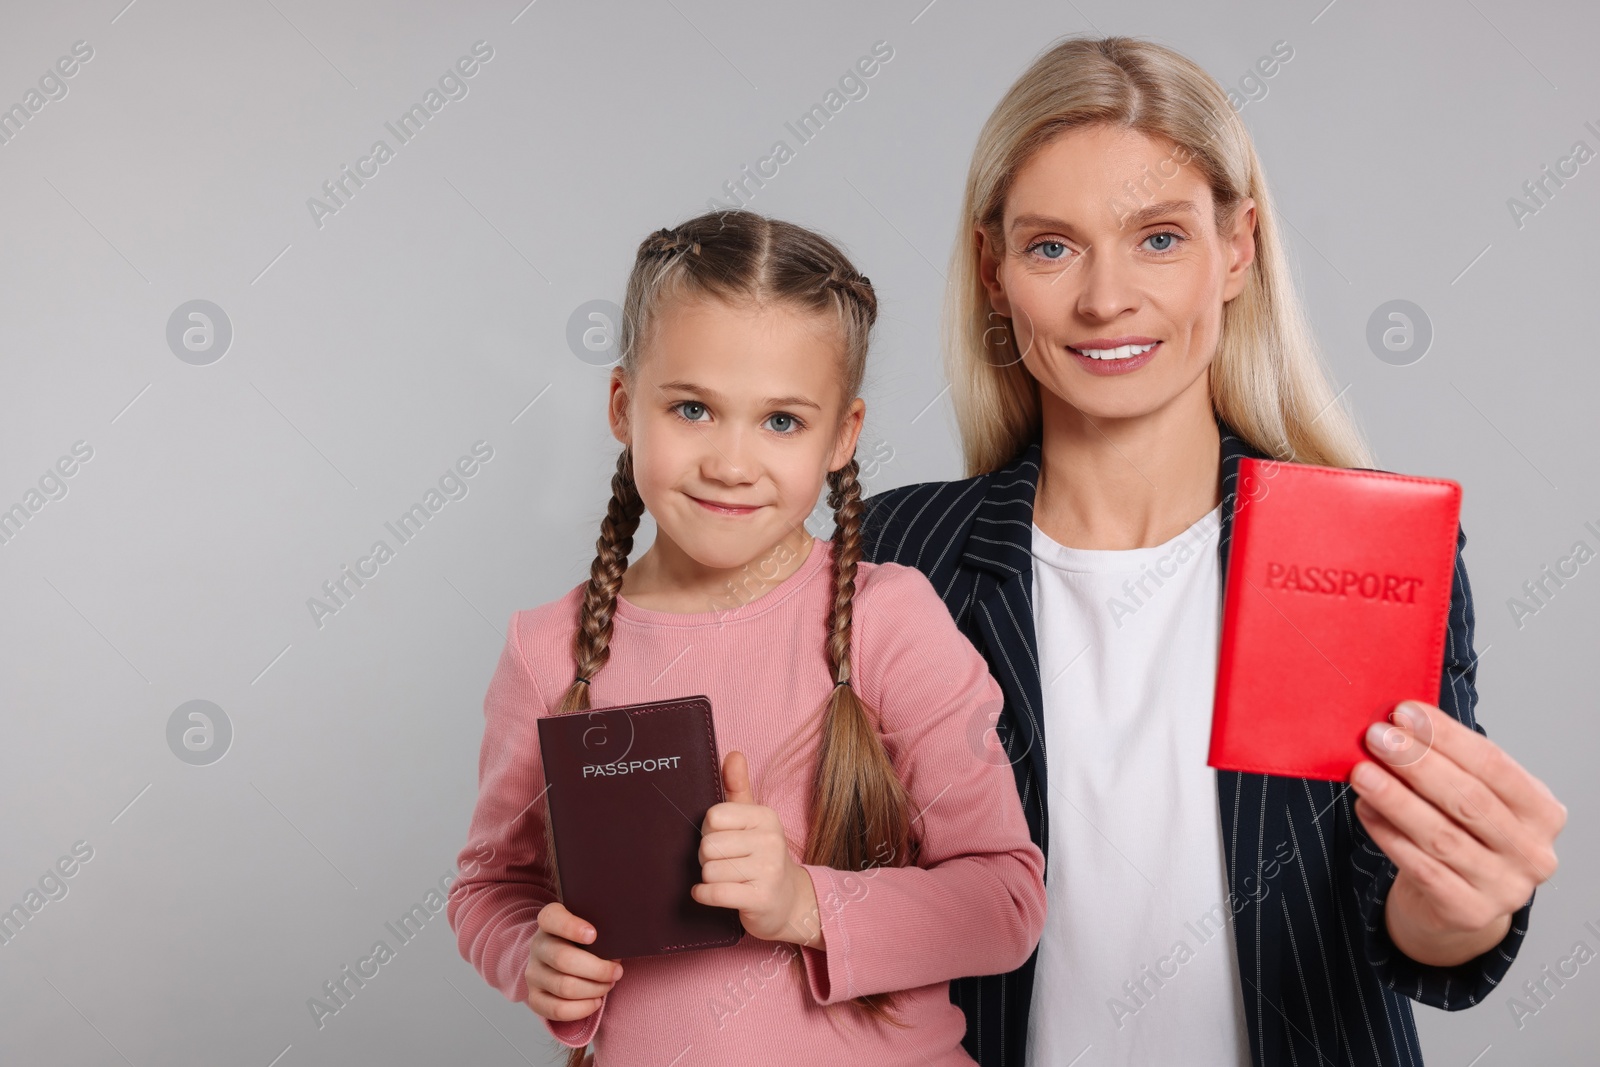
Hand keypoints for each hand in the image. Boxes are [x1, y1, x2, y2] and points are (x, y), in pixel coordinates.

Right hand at [524, 901, 623, 1021]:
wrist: (561, 958)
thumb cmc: (584, 941)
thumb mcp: (590, 926)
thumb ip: (600, 930)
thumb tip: (619, 947)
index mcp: (549, 921)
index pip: (552, 918)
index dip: (571, 927)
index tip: (594, 935)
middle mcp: (537, 946)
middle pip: (563, 959)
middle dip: (598, 969)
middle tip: (616, 972)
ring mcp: (533, 973)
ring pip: (565, 987)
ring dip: (594, 989)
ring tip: (609, 985)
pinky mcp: (535, 997)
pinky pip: (558, 1009)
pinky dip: (582, 1008)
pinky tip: (596, 1001)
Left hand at [692, 750, 823, 948]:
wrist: (787, 901)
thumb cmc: (761, 856)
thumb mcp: (752, 821)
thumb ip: (738, 787)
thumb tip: (733, 754)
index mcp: (766, 817)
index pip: (713, 816)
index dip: (709, 831)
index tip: (721, 839)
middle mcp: (771, 841)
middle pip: (708, 845)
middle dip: (707, 858)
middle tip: (722, 862)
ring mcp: (768, 871)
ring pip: (709, 871)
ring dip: (708, 878)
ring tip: (726, 878)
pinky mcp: (761, 899)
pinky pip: (715, 893)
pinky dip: (703, 894)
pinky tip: (707, 893)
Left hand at [1350, 700, 1565, 966]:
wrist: (1454, 903)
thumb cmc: (1463, 834)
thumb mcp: (1468, 796)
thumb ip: (1447, 764)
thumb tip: (1398, 723)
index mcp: (1542, 812)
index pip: (1494, 765)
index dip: (1447, 737)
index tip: (1405, 712)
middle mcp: (1533, 852)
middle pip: (1469, 800)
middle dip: (1417, 764)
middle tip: (1378, 738)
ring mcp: (1505, 887)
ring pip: (1441, 836)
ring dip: (1396, 799)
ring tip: (1362, 772)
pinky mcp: (1469, 912)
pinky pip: (1421, 868)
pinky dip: (1389, 835)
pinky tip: (1365, 810)